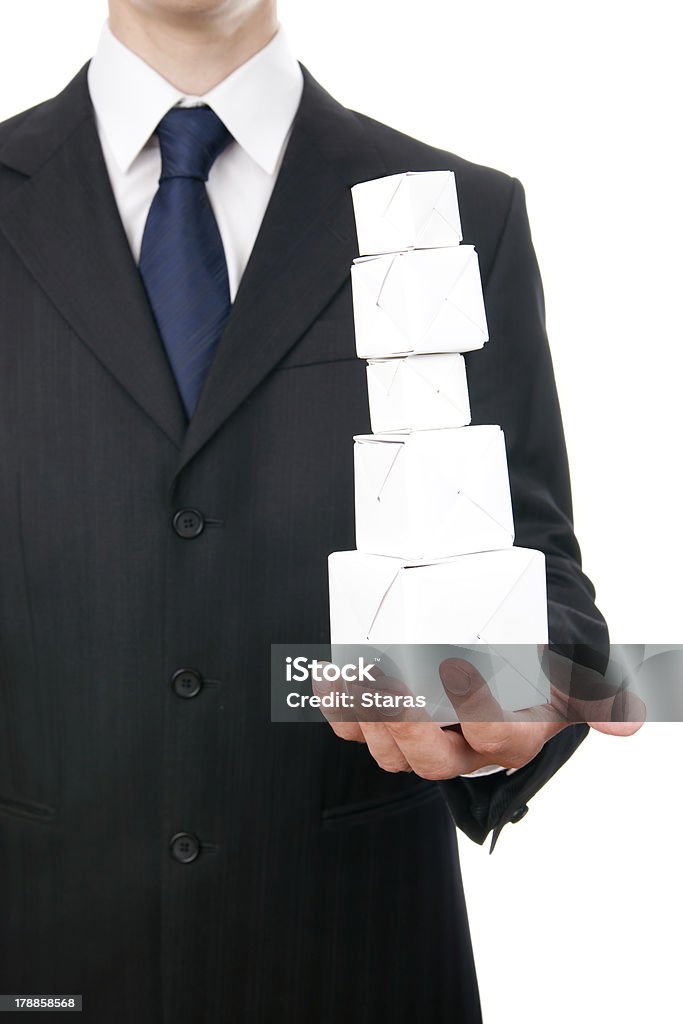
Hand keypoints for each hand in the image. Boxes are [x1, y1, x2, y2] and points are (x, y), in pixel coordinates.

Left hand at [314, 650, 643, 779]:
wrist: (492, 642)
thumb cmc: (529, 655)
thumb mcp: (568, 670)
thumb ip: (595, 692)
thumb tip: (627, 724)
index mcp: (510, 738)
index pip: (495, 742)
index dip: (478, 715)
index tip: (460, 673)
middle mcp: (463, 749)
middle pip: (432, 759)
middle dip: (409, 725)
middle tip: (394, 683)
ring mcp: (421, 740)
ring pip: (389, 751)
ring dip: (369, 715)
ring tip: (360, 673)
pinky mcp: (384, 725)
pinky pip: (353, 729)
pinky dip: (337, 704)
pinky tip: (329, 673)